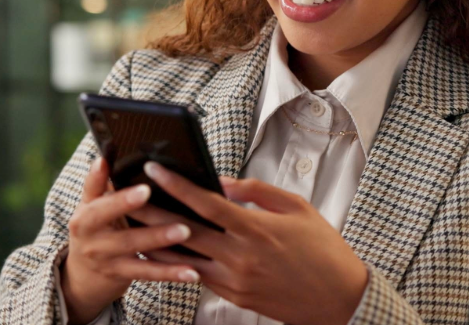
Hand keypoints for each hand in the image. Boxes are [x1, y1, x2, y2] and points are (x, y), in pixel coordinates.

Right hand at [61, 158, 200, 323]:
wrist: (82, 277)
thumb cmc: (97, 230)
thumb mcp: (93, 207)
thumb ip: (103, 183)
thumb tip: (112, 150)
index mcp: (86, 209)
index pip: (92, 189)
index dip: (99, 175)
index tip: (111, 163)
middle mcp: (89, 232)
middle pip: (108, 215)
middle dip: (128, 203)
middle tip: (148, 190)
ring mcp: (103, 255)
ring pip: (132, 245)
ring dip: (159, 238)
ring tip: (185, 230)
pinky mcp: (119, 275)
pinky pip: (147, 272)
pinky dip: (170, 272)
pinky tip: (192, 271)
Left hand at [133, 162, 368, 324]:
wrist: (339, 298)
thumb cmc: (323, 249)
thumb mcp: (296, 208)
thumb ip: (256, 192)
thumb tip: (222, 182)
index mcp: (256, 230)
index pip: (206, 203)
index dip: (176, 185)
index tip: (154, 169)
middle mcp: (240, 257)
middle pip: (184, 231)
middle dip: (153, 212)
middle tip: (128, 196)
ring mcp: (235, 281)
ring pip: (184, 260)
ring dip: (159, 241)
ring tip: (136, 224)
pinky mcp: (235, 297)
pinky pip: (199, 276)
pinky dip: (180, 262)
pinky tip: (166, 250)